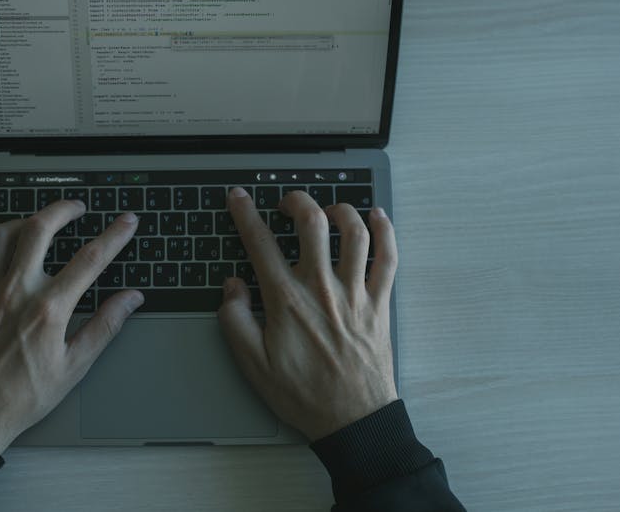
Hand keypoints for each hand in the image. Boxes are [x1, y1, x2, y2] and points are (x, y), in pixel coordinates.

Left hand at [0, 200, 143, 452]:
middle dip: (64, 209)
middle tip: (78, 207)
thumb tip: (131, 300)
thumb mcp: (74, 367)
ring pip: (3, 232)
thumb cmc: (21, 396)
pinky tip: (1, 250)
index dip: (114, 235)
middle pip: (40, 228)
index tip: (127, 221)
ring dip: (26, 220)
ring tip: (40, 223)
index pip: (90, 259)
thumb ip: (104, 326)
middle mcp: (14, 290)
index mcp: (47, 309)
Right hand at [218, 188, 397, 440]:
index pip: (260, 243)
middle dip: (296, 201)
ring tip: (328, 210)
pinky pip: (388, 258)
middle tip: (287, 203)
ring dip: (340, 210)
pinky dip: (385, 232)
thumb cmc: (303, 394)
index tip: (238, 198)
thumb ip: (234, 320)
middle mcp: (322, 288)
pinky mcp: (379, 303)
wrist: (352, 420)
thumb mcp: (252, 364)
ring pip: (354, 233)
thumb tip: (232, 286)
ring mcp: (355, 293)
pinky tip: (377, 217)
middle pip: (312, 223)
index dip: (245, 214)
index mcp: (287, 300)